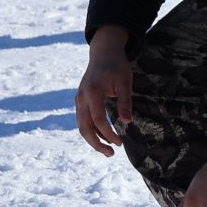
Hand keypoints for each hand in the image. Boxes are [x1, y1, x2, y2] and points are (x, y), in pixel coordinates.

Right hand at [74, 25, 134, 155]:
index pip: (98, 120)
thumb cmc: (117, 66)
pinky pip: (82, 119)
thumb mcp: (125, 82)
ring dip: (93, 139)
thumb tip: (128, 122)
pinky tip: (103, 136)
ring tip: (108, 149)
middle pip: (84, 127)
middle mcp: (82, 98)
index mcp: (93, 93)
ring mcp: (78, 99)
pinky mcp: (80, 100)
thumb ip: (125, 102)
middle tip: (111, 154)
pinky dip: (91, 130)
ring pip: (81, 125)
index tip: (120, 142)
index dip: (108, 134)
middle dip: (96, 143)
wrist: (103, 53)